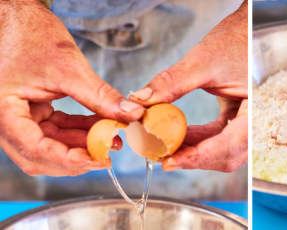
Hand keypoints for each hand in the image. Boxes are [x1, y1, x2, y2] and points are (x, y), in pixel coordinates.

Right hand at [0, 1, 143, 175]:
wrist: (21, 18)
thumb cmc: (33, 36)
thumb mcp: (70, 69)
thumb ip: (100, 96)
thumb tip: (131, 115)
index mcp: (5, 111)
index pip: (35, 149)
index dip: (69, 160)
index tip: (99, 159)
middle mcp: (8, 120)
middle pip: (41, 156)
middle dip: (76, 158)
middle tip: (107, 155)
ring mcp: (20, 117)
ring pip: (51, 145)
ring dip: (81, 145)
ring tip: (112, 139)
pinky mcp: (33, 111)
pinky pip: (57, 129)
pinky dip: (79, 131)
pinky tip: (102, 126)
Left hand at [130, 1, 247, 171]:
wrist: (248, 30)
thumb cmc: (235, 41)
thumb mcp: (202, 63)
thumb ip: (171, 83)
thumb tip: (141, 100)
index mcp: (256, 110)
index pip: (228, 145)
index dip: (197, 157)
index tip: (169, 162)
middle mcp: (257, 122)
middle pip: (226, 156)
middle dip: (192, 158)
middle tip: (161, 156)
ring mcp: (248, 123)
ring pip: (222, 151)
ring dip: (193, 151)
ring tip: (164, 145)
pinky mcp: (238, 120)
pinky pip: (218, 138)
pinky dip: (197, 139)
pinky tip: (177, 134)